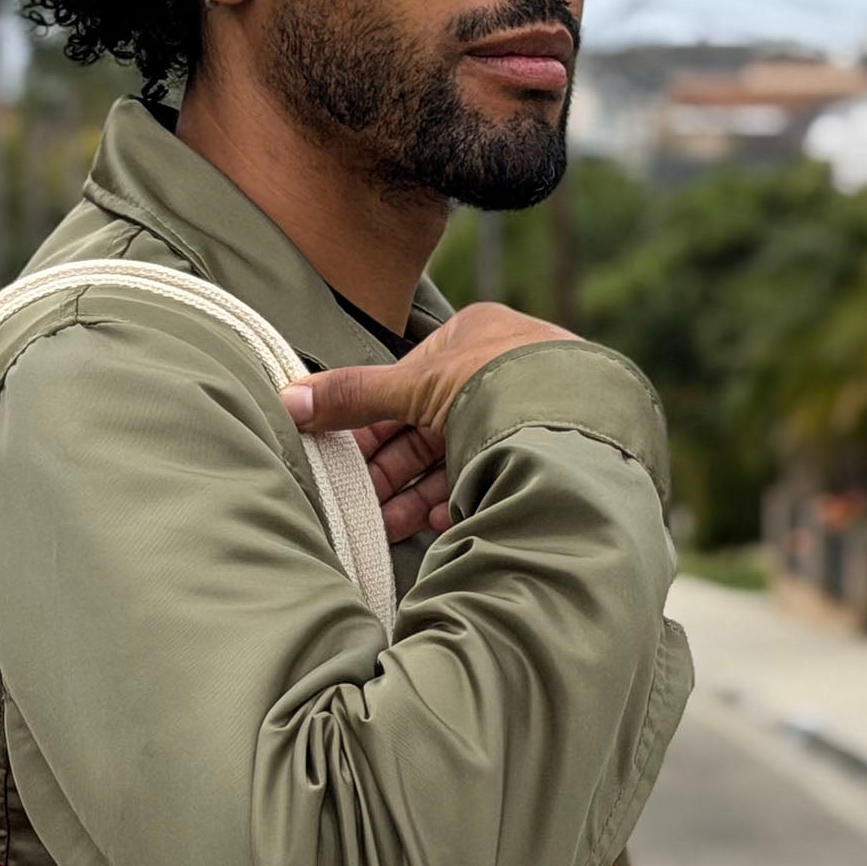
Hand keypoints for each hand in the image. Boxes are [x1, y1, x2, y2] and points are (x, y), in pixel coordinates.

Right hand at [283, 304, 578, 539]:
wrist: (580, 425)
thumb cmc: (498, 386)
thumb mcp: (414, 387)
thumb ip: (352, 396)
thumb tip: (286, 399)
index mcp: (474, 338)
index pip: (405, 387)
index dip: (369, 428)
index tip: (341, 465)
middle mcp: (502, 369)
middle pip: (427, 428)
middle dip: (391, 472)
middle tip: (360, 507)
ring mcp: (526, 413)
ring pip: (455, 458)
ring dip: (416, 495)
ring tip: (389, 527)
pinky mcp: (543, 453)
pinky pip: (488, 478)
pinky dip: (457, 501)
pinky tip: (437, 523)